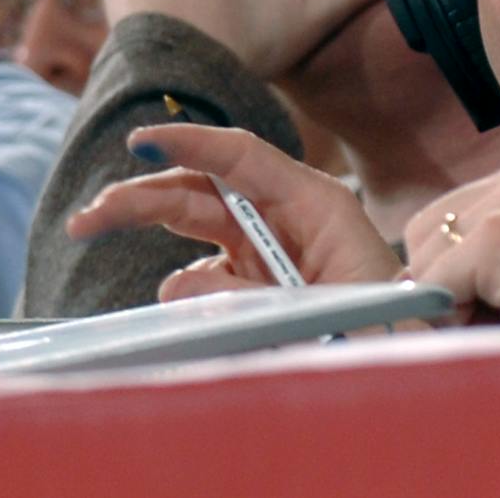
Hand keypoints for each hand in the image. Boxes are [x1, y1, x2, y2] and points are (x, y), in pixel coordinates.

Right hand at [67, 122, 400, 300]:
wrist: (411, 360)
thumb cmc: (385, 327)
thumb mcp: (322, 307)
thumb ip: (247, 297)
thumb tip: (175, 288)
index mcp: (316, 201)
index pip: (242, 157)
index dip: (191, 142)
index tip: (140, 140)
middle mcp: (290, 214)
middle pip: (204, 189)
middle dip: (143, 195)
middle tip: (88, 219)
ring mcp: (273, 246)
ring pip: (197, 223)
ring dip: (147, 227)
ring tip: (99, 231)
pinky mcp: (262, 278)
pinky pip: (208, 271)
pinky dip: (185, 286)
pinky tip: (186, 307)